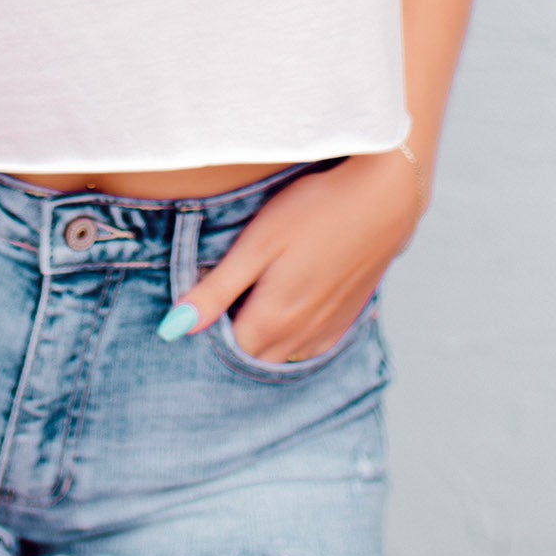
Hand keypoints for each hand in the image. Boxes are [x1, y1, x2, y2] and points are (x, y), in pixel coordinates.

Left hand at [160, 150, 423, 363]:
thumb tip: (173, 329)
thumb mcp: (256, 245)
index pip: (222, 351)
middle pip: (250, 356)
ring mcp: (325, 334)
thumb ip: (215, 291)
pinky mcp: (344, 322)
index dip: (207, 327)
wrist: (382, 200)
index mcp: (271, 322)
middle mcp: (299, 339)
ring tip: (253, 291)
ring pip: (278, 353)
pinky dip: (288, 333)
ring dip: (260, 335)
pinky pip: (305, 345)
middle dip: (231, 334)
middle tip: (222, 292)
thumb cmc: (313, 211)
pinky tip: (286, 298)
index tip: (202, 295)